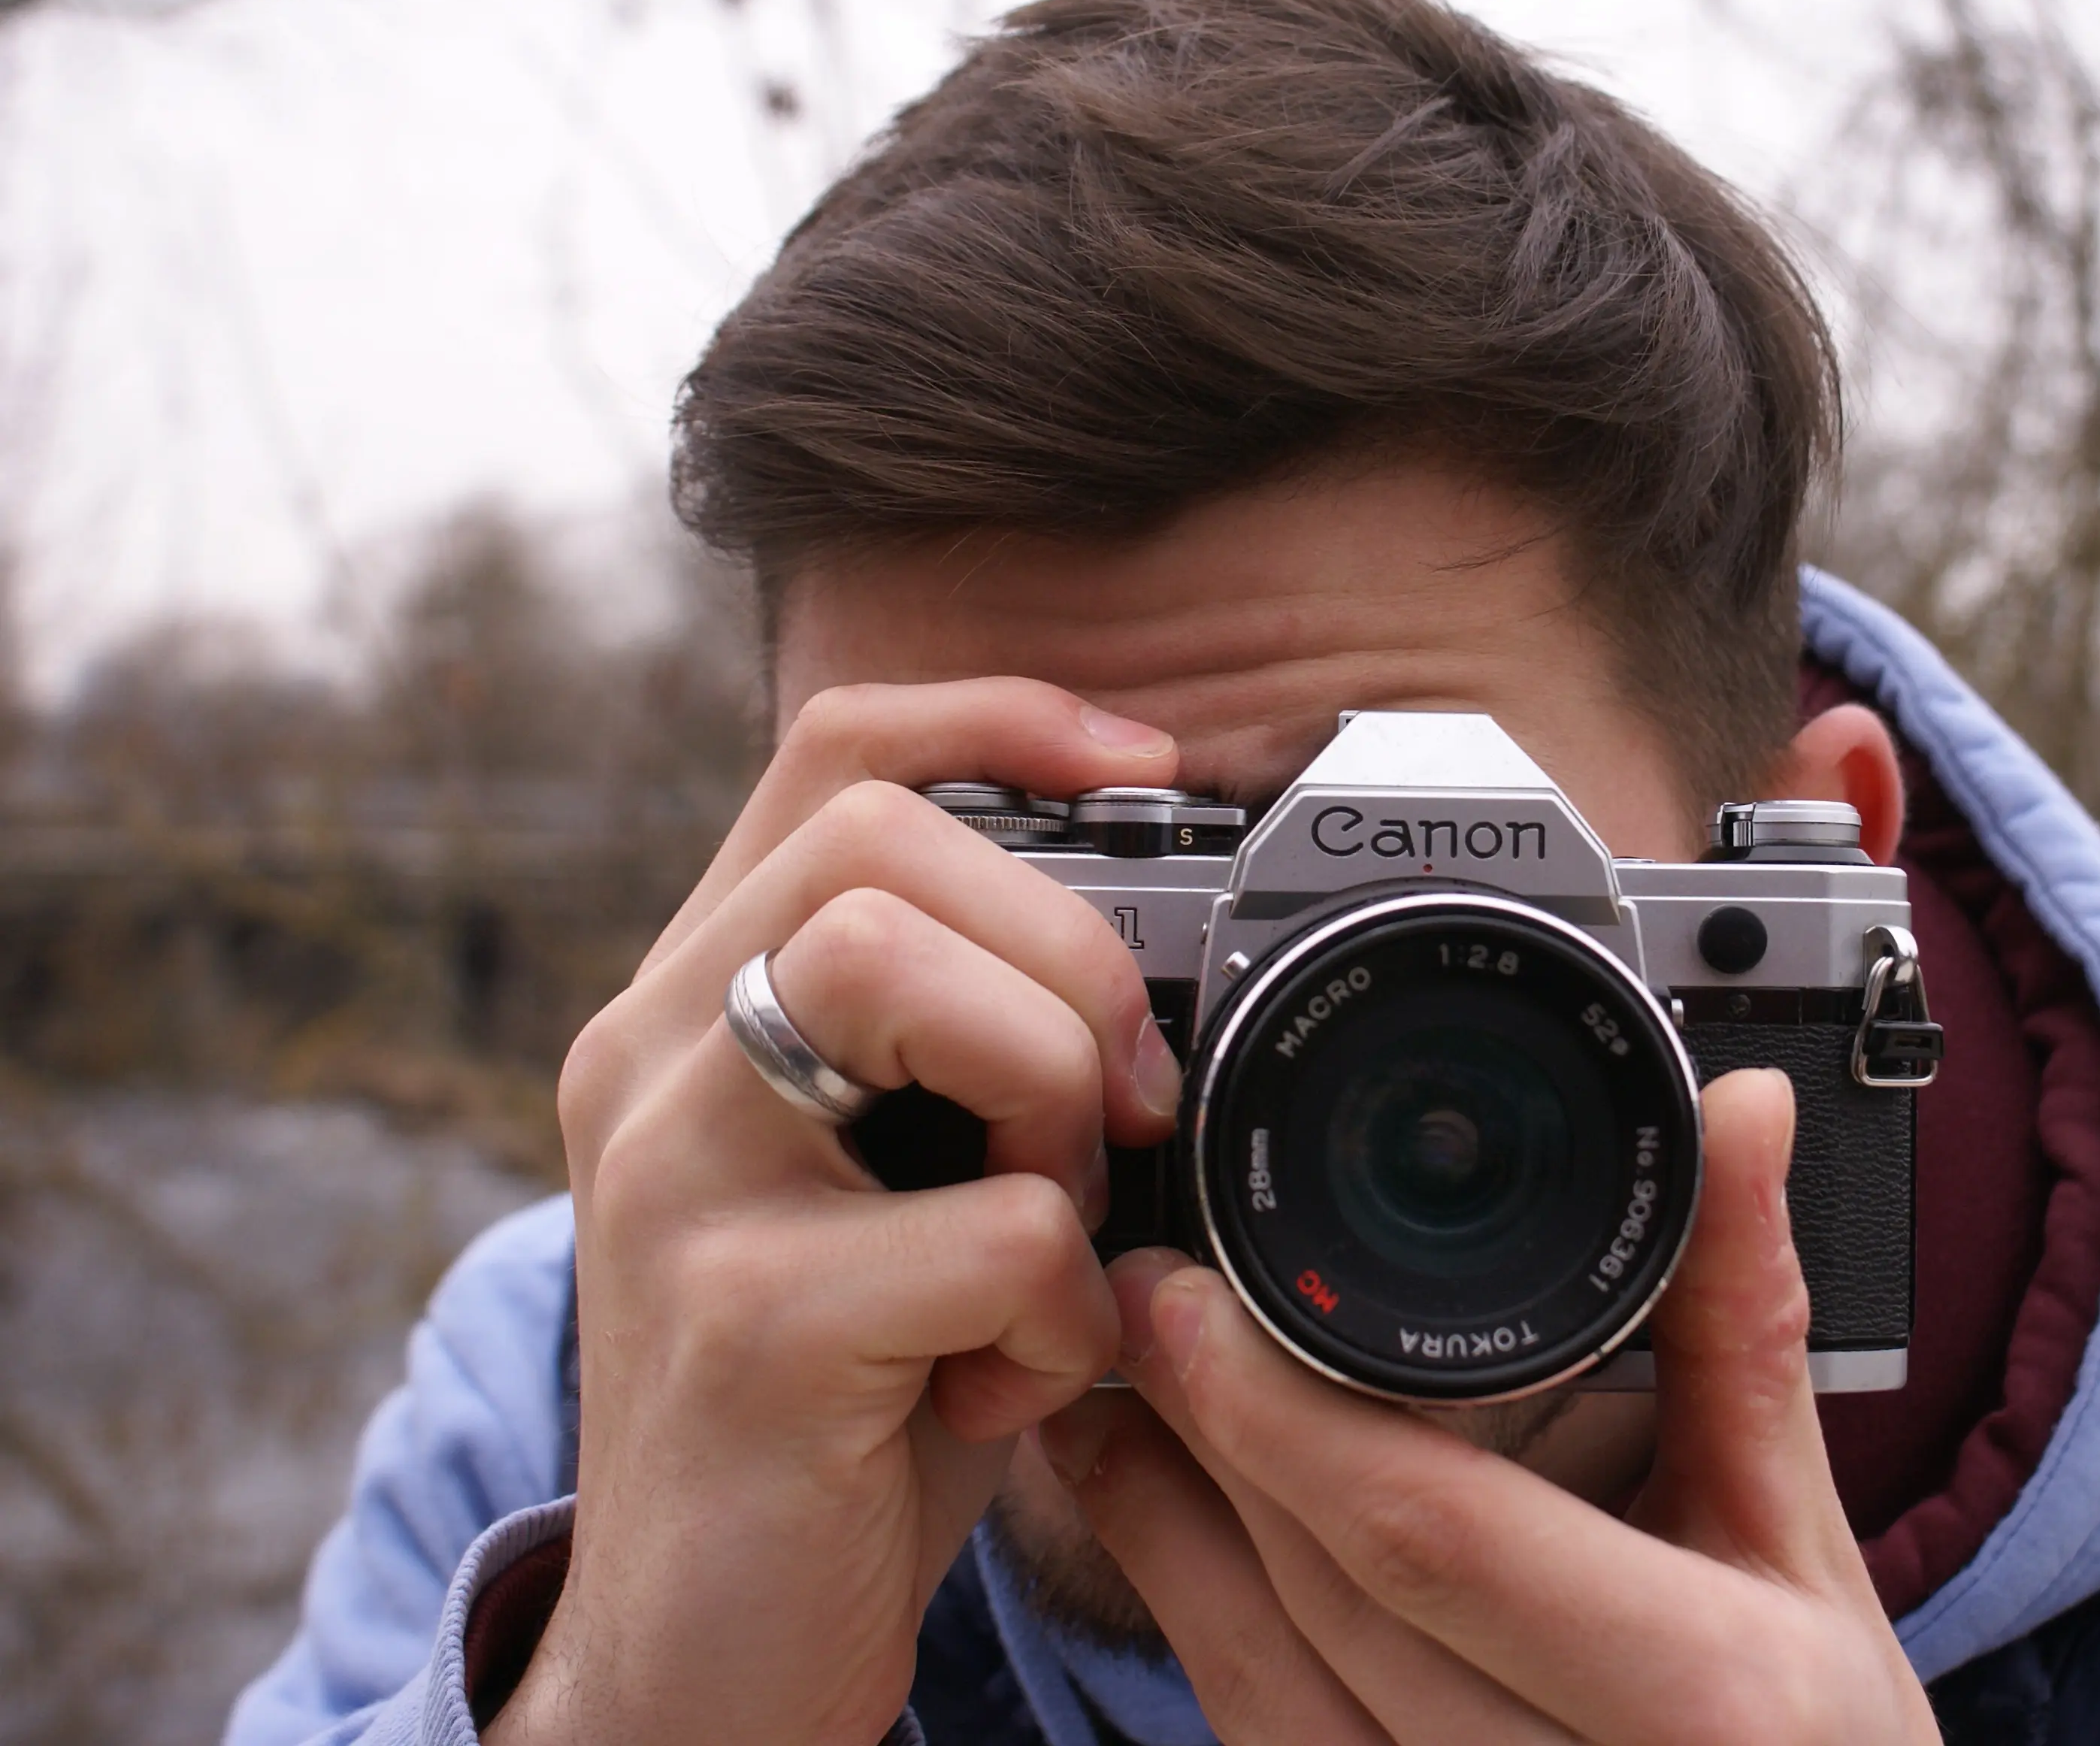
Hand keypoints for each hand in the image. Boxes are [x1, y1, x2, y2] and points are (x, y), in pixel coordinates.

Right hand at [487, 679, 1189, 1745]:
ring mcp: (669, 1182)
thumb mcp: (901, 1193)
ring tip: (1061, 1229)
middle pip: (881, 839)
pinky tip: (1021, 1381)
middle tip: (1126, 1106)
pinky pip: (986, 1225)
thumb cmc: (851, 1408)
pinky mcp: (737, 1325)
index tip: (1150, 765)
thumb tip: (1179, 964)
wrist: (707, 1658)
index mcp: (700, 1004)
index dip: (1003, 718)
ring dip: (1052, 1090)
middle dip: (1066, 947)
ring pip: (891, 970)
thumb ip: (974, 1061)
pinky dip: (1063, 1306)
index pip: (832, 753)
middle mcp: (649, 1058)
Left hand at [1041, 1068, 1942, 1745]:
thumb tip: (1739, 1110)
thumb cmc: (1823, 1742)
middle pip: (1325, 1604)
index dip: (1283, 1416)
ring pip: (1259, 1692)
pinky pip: (1264, 1744)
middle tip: (1126, 1305)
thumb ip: (1743, 1328)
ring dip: (1161, 1535)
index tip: (1187, 1298)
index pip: (1439, 1538)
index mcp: (1703, 1701)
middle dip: (1201, 1445)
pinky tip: (1155, 1525)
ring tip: (1102, 1399)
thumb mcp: (1805, 1543)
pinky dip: (1197, 1626)